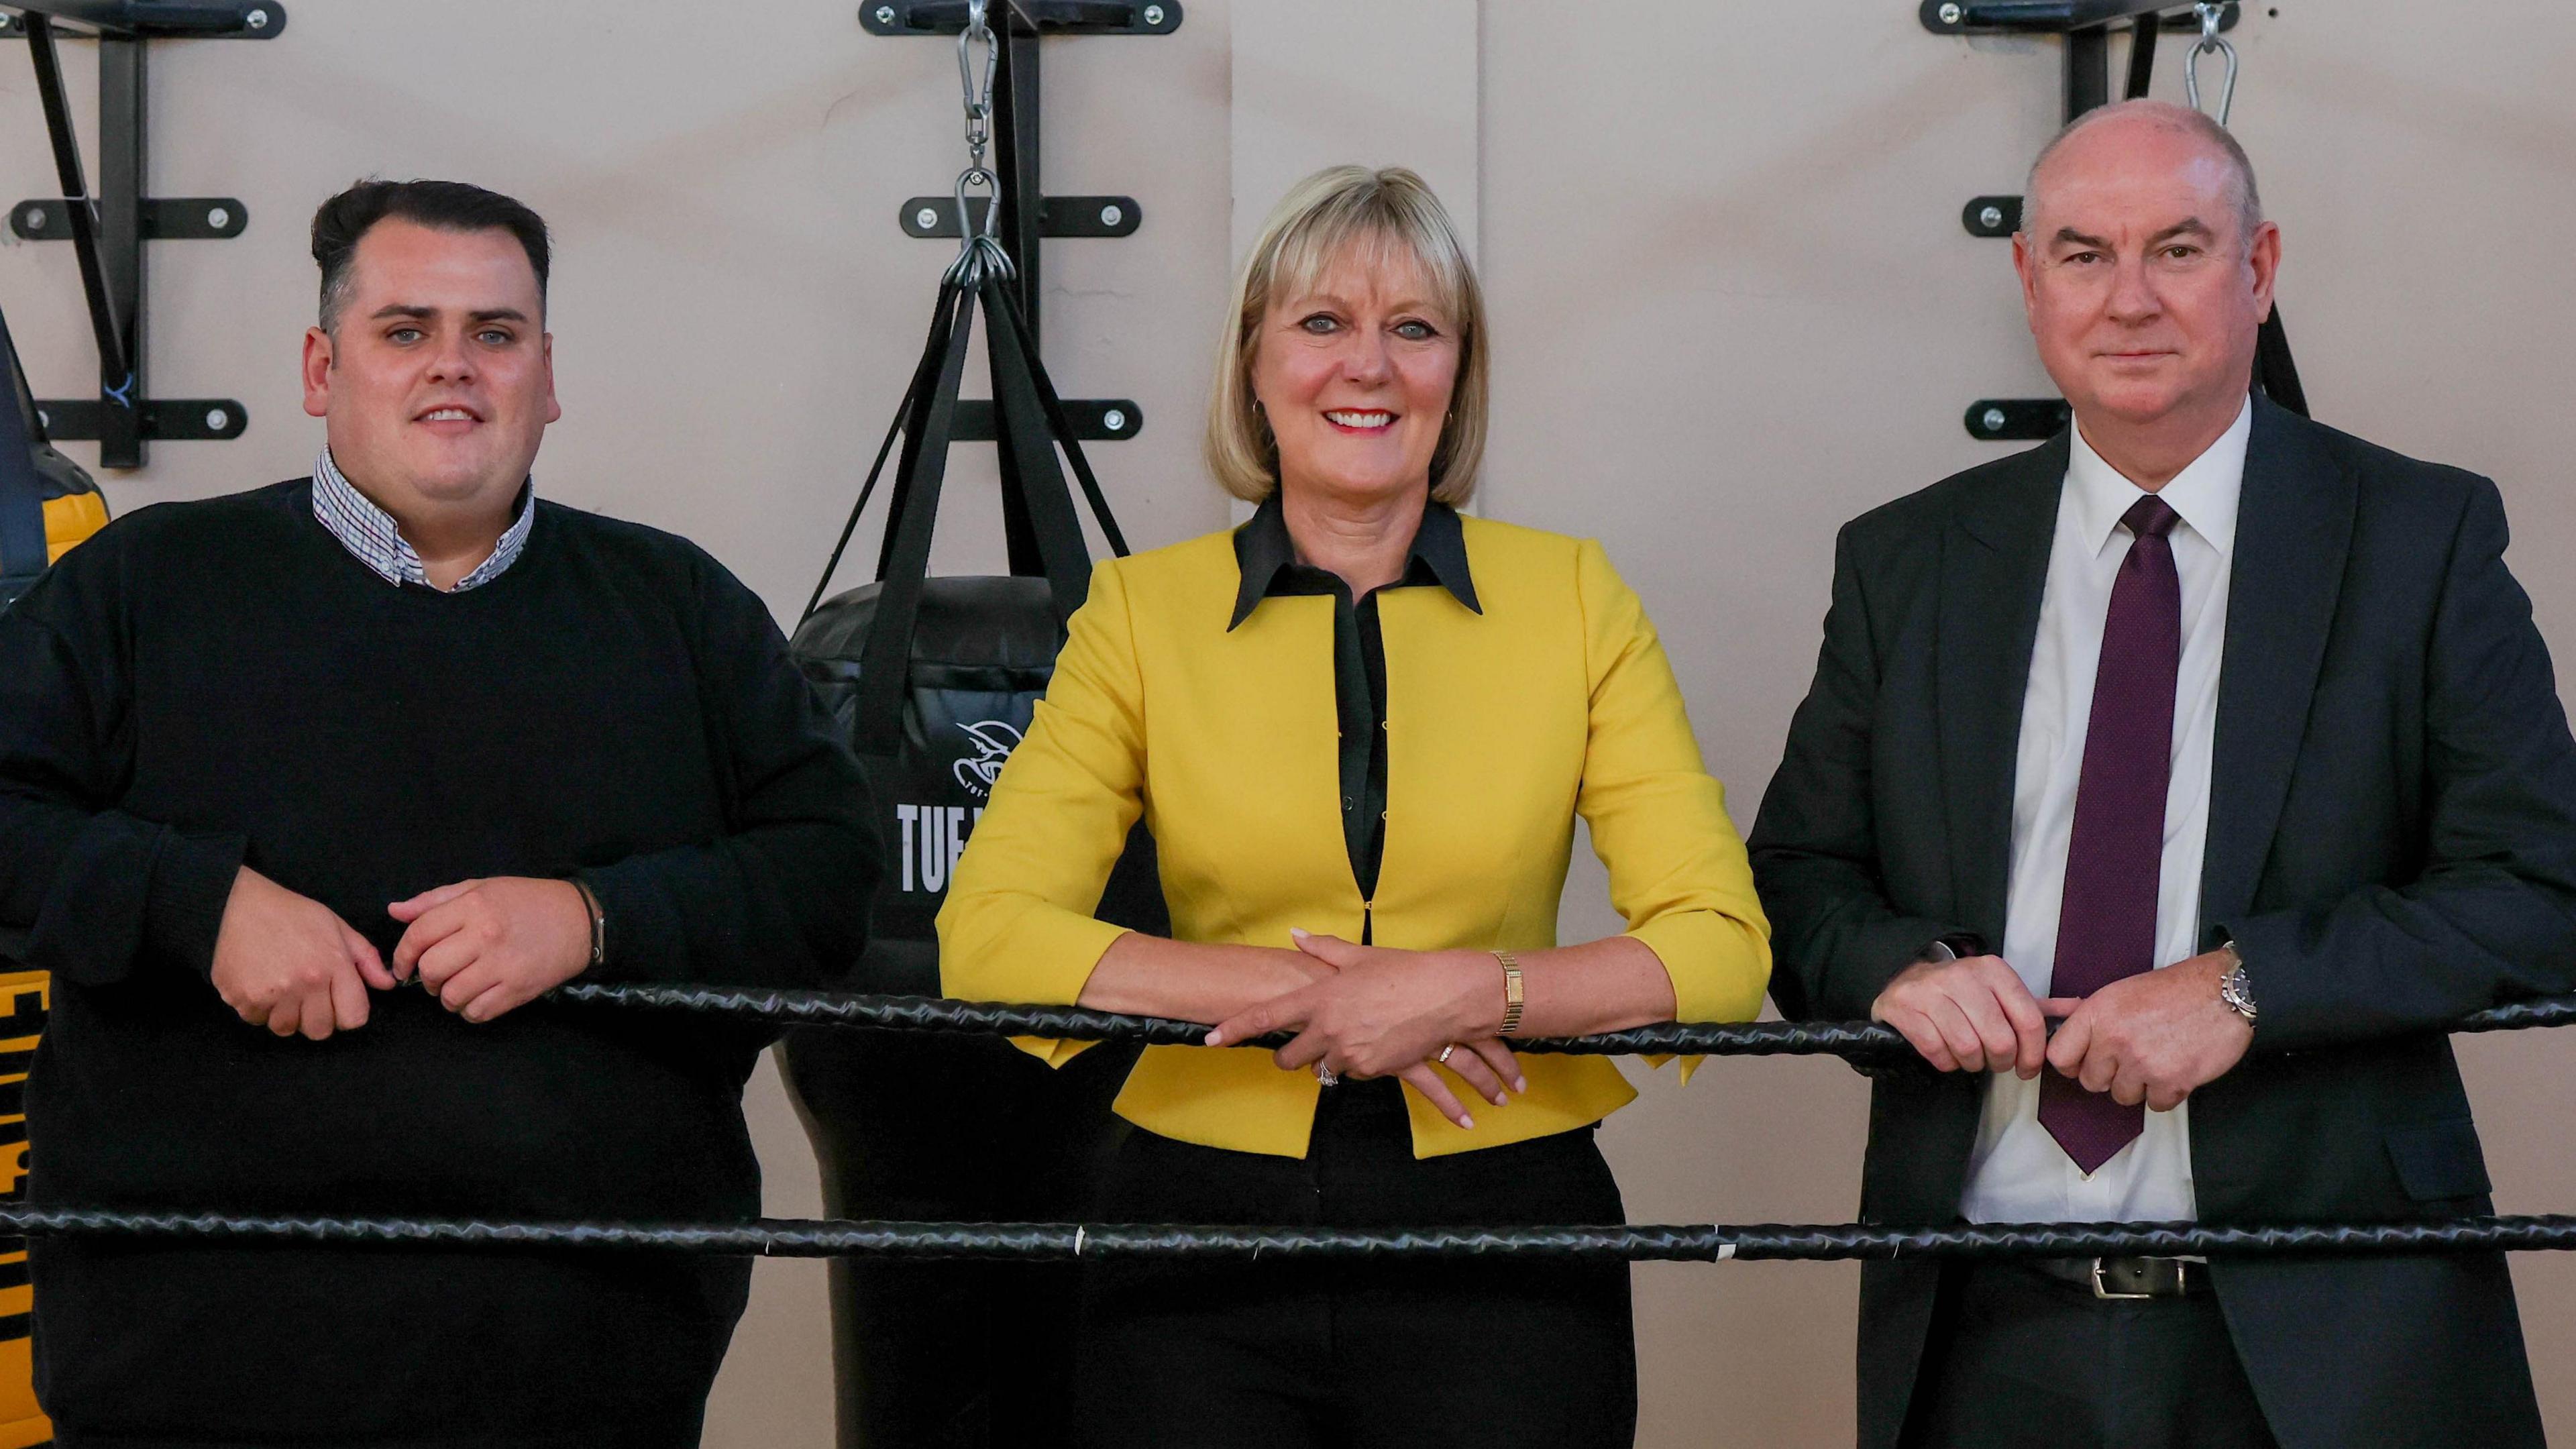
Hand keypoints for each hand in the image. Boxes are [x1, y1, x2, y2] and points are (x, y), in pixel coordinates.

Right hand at [209, 867, 396, 1039]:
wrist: (241, 904)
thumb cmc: (293, 915)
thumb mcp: (338, 927)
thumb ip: (366, 958)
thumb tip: (388, 984)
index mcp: (333, 966)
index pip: (353, 1018)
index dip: (348, 1012)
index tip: (338, 1001)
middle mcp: (304, 984)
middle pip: (320, 1031)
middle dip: (317, 1018)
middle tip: (307, 995)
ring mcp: (271, 993)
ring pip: (287, 1029)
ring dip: (286, 1015)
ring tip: (282, 987)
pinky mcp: (241, 998)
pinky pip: (257, 1020)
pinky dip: (259, 1009)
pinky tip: (260, 983)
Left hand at [388, 877, 591, 1022]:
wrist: (581, 920)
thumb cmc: (528, 901)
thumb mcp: (483, 888)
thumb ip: (436, 900)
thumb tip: (395, 911)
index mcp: (474, 906)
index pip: (419, 934)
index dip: (402, 954)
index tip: (403, 965)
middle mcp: (486, 935)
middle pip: (431, 969)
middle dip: (425, 978)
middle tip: (435, 977)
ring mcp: (503, 965)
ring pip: (451, 995)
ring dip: (447, 997)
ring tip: (458, 987)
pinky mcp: (518, 989)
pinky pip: (477, 1012)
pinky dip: (470, 1010)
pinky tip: (478, 997)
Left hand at [1203, 930, 1524, 1129]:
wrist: (1447, 998)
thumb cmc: (1405, 971)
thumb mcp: (1361, 957)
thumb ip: (1323, 949)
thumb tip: (1296, 934)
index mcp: (1319, 997)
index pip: (1264, 1018)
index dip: (1233, 1029)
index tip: (1211, 1038)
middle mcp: (1327, 1028)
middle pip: (1288, 1057)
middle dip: (1291, 1055)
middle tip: (1300, 1046)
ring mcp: (1349, 1052)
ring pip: (1322, 1068)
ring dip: (1329, 1058)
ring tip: (1352, 1037)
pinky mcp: (1371, 1070)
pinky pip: (1352, 1072)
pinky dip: (1357, 1063)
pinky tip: (1375, 1043)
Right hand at [1870, 953, 2049, 1076]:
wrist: (1904, 977)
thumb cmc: (1962, 992)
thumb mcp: (2001, 992)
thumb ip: (2038, 1005)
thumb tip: (2080, 1010)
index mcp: (1994, 971)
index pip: (2029, 1021)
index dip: (2033, 1054)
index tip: (2027, 1068)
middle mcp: (1964, 976)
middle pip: (2000, 1040)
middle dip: (2001, 1062)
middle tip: (1995, 1062)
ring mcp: (1932, 991)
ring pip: (1968, 1048)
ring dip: (1972, 1063)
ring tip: (1970, 1057)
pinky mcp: (1907, 1008)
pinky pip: (1937, 1051)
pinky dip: (1946, 1062)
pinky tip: (1947, 1053)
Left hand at [2044, 950, 2251, 1111]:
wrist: (2223, 993)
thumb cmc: (2175, 990)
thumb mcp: (2121, 992)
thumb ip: (2094, 1019)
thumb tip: (2068, 1038)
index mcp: (2097, 1014)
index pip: (2059, 1056)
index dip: (2072, 1063)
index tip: (2084, 1062)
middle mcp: (2114, 1040)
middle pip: (2091, 1082)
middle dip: (2109, 1074)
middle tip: (2131, 1058)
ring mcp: (2142, 1063)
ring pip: (2122, 1096)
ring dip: (2139, 1085)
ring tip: (2158, 1059)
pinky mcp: (2171, 1083)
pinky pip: (2154, 1105)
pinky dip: (2166, 1093)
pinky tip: (2176, 1069)